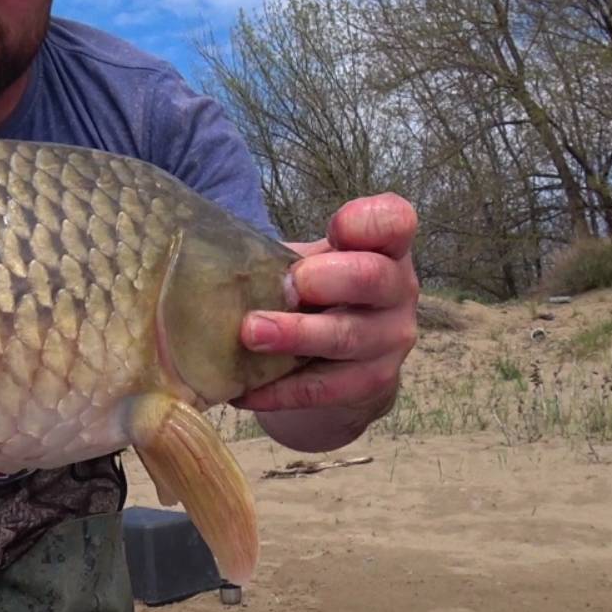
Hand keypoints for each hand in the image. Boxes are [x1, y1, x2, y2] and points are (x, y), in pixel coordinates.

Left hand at [232, 193, 419, 450]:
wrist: (341, 365)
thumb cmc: (318, 298)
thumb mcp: (310, 267)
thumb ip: (281, 259)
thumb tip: (214, 262)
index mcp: (383, 249)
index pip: (394, 222)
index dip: (368, 222)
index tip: (335, 228)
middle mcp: (397, 291)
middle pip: (371, 277)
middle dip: (327, 279)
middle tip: (288, 285)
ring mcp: (389, 340)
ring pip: (346, 337)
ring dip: (296, 335)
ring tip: (251, 333)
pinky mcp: (371, 384)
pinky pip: (324, 388)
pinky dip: (281, 390)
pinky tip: (244, 389)